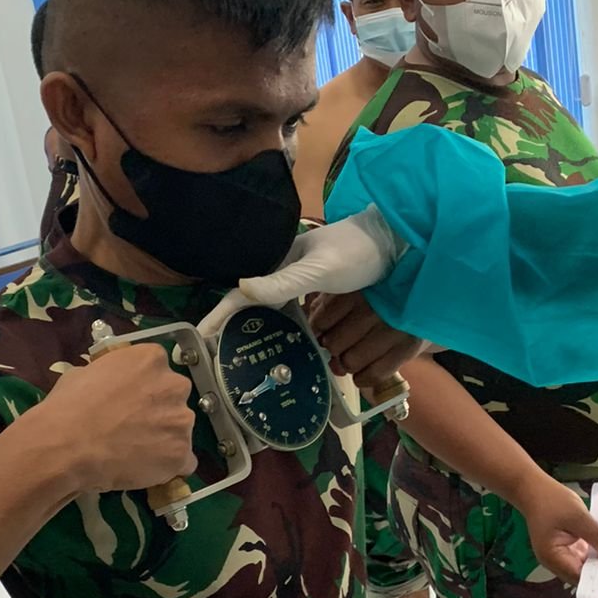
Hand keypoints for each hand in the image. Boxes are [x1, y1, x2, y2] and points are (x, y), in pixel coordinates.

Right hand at [17, 344, 196, 502]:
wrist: (68, 445)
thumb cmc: (69, 406)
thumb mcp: (84, 373)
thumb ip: (109, 376)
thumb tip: (106, 386)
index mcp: (151, 358)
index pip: (158, 371)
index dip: (144, 388)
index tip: (131, 401)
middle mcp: (174, 384)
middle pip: (174, 397)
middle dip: (159, 410)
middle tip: (134, 426)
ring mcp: (181, 420)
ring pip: (180, 430)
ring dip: (164, 438)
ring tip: (137, 452)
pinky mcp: (181, 452)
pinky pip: (184, 461)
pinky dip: (169, 466)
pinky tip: (148, 469)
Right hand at [196, 206, 403, 340]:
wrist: (397, 241)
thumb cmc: (359, 252)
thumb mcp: (320, 269)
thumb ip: (283, 282)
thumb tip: (240, 289)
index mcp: (281, 264)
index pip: (242, 294)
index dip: (220, 316)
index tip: (200, 337)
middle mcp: (288, 272)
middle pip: (254, 304)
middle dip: (235, 326)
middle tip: (220, 355)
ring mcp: (305, 280)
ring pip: (275, 310)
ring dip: (261, 330)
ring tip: (248, 357)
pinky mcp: (322, 289)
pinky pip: (296, 313)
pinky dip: (287, 329)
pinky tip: (288, 345)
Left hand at [309, 292, 422, 388]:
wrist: (428, 298)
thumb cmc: (383, 295)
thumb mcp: (356, 288)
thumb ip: (329, 302)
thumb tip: (309, 323)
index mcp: (358, 290)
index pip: (322, 319)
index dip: (318, 329)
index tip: (321, 331)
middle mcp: (375, 309)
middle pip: (335, 343)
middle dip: (333, 348)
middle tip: (337, 346)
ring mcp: (393, 330)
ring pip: (351, 362)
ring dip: (346, 364)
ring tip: (350, 358)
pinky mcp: (407, 349)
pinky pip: (374, 374)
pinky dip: (362, 378)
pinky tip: (360, 372)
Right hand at [513, 472, 597, 585]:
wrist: (532, 487)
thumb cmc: (551, 501)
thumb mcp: (578, 517)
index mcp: (554, 558)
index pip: (581, 577)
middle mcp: (556, 561)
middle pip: (583, 574)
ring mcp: (560, 554)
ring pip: (585, 564)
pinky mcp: (565, 545)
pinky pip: (584, 553)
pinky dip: (597, 551)